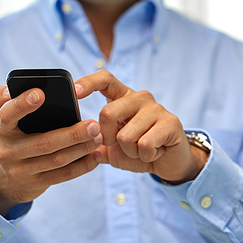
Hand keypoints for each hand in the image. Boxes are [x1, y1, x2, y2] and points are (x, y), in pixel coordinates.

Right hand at [0, 85, 102, 216]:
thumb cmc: (1, 139)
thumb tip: (10, 89)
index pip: (8, 115)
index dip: (23, 104)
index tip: (41, 94)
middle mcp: (9, 151)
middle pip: (43, 143)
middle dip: (71, 134)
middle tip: (93, 124)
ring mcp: (22, 170)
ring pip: (56, 160)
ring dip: (81, 149)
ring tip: (98, 136)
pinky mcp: (36, 183)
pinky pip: (62, 176)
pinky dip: (82, 166)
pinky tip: (96, 156)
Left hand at [75, 70, 207, 183]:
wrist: (168, 163)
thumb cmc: (137, 151)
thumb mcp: (110, 147)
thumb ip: (92, 141)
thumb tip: (71, 136)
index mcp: (122, 98)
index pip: (105, 79)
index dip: (89, 83)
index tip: (75, 92)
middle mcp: (139, 98)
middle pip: (107, 113)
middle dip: (108, 138)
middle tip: (122, 144)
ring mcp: (156, 108)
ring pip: (125, 135)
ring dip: (131, 152)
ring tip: (142, 149)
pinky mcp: (171, 122)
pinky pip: (145, 144)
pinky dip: (145, 156)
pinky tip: (154, 152)